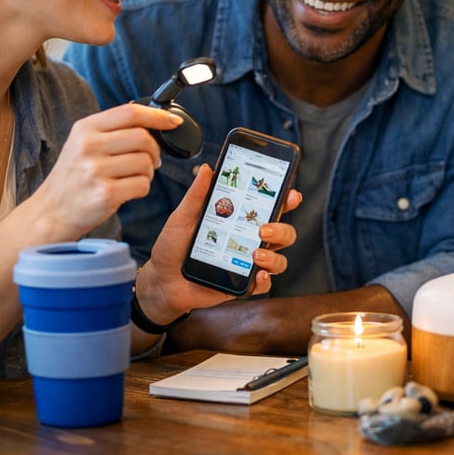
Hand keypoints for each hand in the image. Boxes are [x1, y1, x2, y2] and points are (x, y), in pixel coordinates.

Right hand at [26, 103, 180, 237]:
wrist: (51, 211)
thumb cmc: (73, 176)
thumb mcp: (82, 143)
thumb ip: (111, 128)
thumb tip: (150, 115)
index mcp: (85, 128)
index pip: (130, 113)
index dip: (157, 116)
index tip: (173, 122)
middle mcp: (88, 146)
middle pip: (143, 138)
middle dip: (154, 151)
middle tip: (150, 160)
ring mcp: (95, 170)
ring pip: (146, 162)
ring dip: (148, 172)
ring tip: (133, 177)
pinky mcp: (105, 194)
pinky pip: (142, 185)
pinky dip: (142, 188)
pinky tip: (128, 190)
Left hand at [138, 164, 300, 324]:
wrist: (161, 281)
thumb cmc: (172, 247)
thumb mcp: (182, 217)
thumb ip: (197, 195)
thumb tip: (208, 169)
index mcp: (240, 220)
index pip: (270, 207)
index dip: (286, 200)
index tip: (291, 194)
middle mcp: (249, 240)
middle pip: (283, 233)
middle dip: (282, 229)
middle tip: (264, 228)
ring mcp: (248, 263)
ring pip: (279, 259)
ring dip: (274, 257)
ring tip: (255, 255)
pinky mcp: (243, 285)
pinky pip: (264, 284)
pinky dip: (264, 280)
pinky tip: (256, 275)